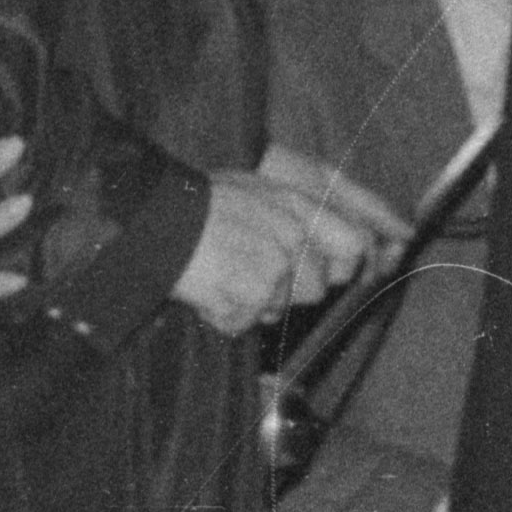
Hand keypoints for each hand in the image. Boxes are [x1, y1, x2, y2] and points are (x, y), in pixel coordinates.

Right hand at [170, 154, 390, 335]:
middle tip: (257, 274)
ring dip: (257, 302)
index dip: (355, 265)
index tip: (352, 275)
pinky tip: (207, 290)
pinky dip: (225, 315)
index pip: (355, 243)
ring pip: (283, 306)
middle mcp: (293, 235)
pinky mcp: (252, 294)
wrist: (156, 222)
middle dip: (294, 289)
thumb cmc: (200, 206)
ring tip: (225, 276)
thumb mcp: (257, 191)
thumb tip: (340, 243)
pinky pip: (247, 321)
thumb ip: (297, 215)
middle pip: (319, 285)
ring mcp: (274, 266)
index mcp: (297, 205)